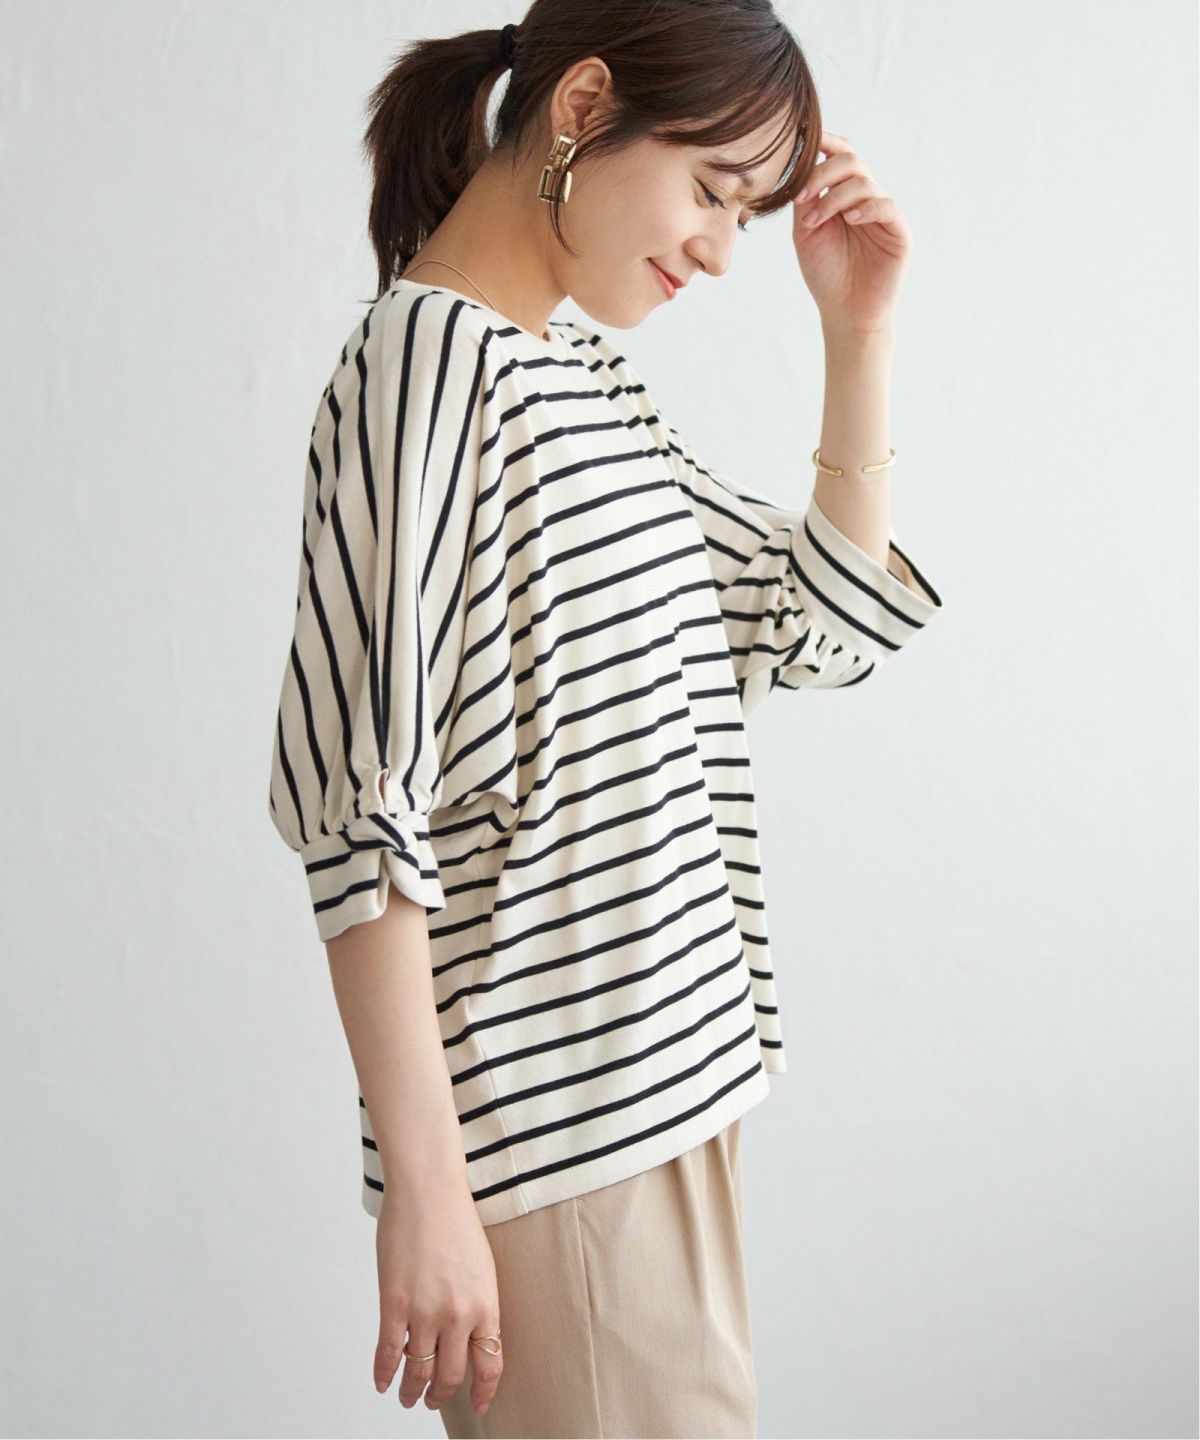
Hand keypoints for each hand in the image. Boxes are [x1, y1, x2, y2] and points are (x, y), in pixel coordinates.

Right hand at [373, 1185, 503, 1416]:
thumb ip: (477, 1303)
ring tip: (408, 1397)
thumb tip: (468, 1335)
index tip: (480, 1404)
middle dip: (441, 1395)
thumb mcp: (481, 1267)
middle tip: (432, 1400)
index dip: (484, 1391)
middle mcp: (459, 1315)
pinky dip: (384, 1373)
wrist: (428, 1190)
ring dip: (412, 1391)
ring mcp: (425, 1311)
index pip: (491, 1363)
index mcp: (486, 1304)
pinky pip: (389, 1352)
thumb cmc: (456, 1220)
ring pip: (419, 1371)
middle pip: (451, 1375)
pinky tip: (383, 1383)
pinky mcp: (395, 1303)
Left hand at [791, 130, 911, 333]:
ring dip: (834, 197)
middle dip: (823, 174)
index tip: (803, 139)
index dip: (826, 142)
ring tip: (817, 222)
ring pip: (864, 182)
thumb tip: (802, 168)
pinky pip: (885, 205)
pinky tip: (850, 219)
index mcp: (842, 195)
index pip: (839, 156)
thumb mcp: (806, 233)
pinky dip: (866, 207)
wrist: (845, 312)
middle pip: (850, 161)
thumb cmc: (826, 274)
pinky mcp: (898, 231)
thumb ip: (806, 201)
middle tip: (802, 198)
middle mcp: (864, 198)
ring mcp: (882, 213)